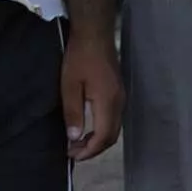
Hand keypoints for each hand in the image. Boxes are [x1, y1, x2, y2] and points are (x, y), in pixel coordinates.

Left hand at [59, 32, 122, 161]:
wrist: (95, 35)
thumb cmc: (79, 58)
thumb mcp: (69, 85)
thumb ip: (73, 112)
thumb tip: (74, 138)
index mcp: (108, 103)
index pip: (103, 137)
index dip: (89, 150)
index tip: (72, 155)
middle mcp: (119, 104)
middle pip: (111, 137)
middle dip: (94, 149)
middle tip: (74, 152)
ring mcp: (121, 98)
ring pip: (114, 129)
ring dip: (98, 140)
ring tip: (79, 142)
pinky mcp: (118, 93)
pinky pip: (114, 120)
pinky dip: (102, 130)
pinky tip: (89, 127)